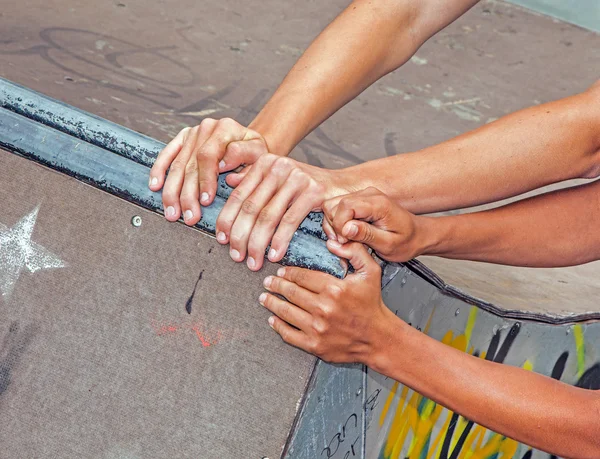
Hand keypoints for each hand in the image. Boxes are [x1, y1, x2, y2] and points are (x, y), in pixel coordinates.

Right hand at [148, 118, 267, 223]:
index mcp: (226, 129)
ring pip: (177, 165)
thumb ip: (246, 162)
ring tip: (172, 213)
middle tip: (188, 217)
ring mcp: (193, 133)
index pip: (209, 157)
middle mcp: (207, 128)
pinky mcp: (183, 138)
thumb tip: (226, 175)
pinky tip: (155, 186)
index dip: (205, 180)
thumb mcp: (260, 155)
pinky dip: (159, 171)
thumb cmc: (256, 153)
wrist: (251, 142)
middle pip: (190, 164)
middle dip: (187, 194)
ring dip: (172, 191)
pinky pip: (167, 154)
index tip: (205, 201)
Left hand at [216, 154, 345, 270]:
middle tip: (236, 257)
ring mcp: (296, 178)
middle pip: (250, 208)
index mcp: (265, 162)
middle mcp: (278, 167)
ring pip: (268, 217)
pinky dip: (279, 241)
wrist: (342, 184)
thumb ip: (253, 178)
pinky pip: (289, 221)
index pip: (239, 195)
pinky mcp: (313, 192)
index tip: (222, 240)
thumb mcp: (277, 177)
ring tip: (253, 261)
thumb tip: (229, 180)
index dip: (227, 219)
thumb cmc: (305, 185)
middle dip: (240, 236)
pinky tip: (274, 255)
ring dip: (258, 243)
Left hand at [259, 240, 397, 364]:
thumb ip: (355, 251)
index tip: (280, 271)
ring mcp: (317, 328)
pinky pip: (289, 334)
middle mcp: (323, 308)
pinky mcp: (315, 345)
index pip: (302, 276)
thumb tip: (332, 241)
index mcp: (334, 289)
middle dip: (276, 285)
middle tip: (268, 282)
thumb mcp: (371, 271)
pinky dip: (278, 326)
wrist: (378, 338)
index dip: (287, 272)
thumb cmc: (372, 305)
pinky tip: (272, 319)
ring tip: (264, 298)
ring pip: (286, 312)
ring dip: (272, 303)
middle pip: (291, 292)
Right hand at [322, 187, 426, 261]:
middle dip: (334, 225)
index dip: (339, 225)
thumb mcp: (389, 245)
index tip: (345, 241)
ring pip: (332, 205)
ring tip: (346, 239)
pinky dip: (337, 221)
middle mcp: (369, 194)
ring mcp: (363, 195)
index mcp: (379, 204)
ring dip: (333, 224)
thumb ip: (367, 235)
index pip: (345, 206)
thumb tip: (346, 228)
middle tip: (345, 242)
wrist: (417, 235)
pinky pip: (337, 207)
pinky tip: (347, 233)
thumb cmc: (406, 242)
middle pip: (334, 204)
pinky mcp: (359, 200)